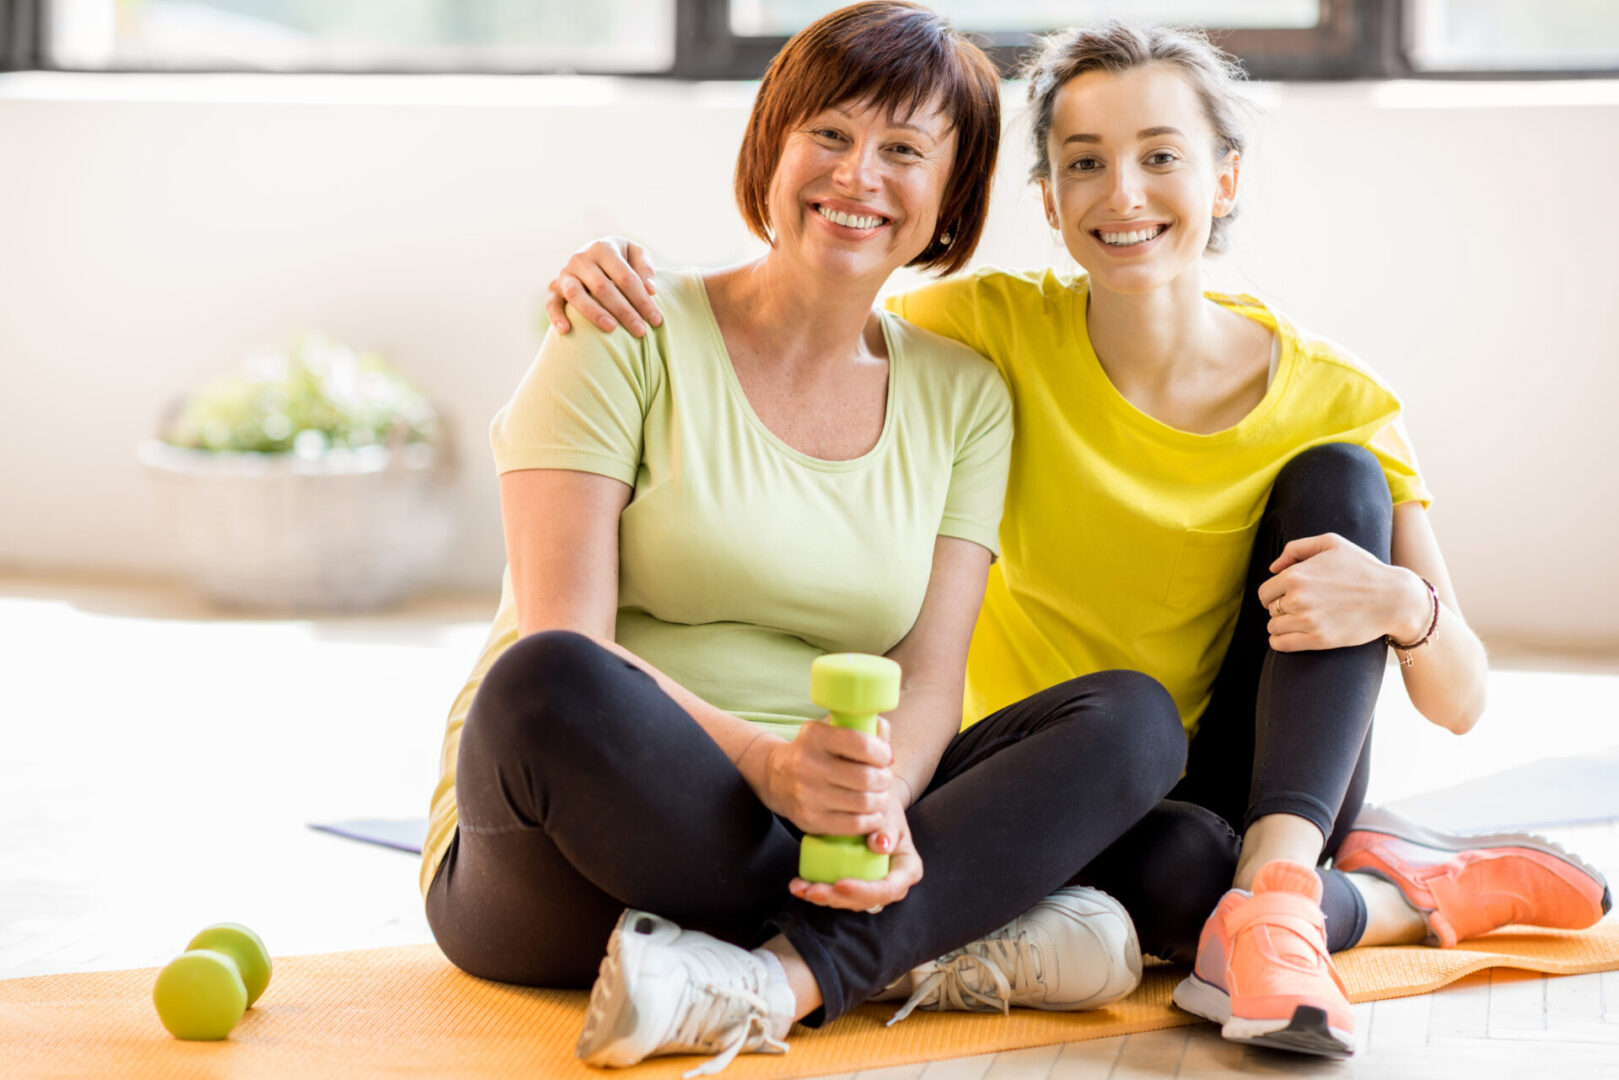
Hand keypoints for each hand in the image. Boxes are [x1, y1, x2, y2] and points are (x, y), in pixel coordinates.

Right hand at [543, 237, 662, 336]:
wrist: (593, 256)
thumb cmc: (621, 259)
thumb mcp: (636, 254)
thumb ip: (645, 267)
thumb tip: (650, 289)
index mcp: (603, 248)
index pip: (625, 276)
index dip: (642, 299)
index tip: (656, 320)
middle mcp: (581, 258)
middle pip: (602, 287)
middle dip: (624, 311)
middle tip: (640, 331)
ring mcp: (565, 273)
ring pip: (576, 294)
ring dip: (594, 313)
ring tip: (612, 329)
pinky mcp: (554, 287)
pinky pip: (551, 302)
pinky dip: (556, 316)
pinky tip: (566, 330)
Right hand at [755, 716, 893, 836]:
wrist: (776, 777)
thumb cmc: (816, 752)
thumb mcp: (832, 730)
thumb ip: (864, 727)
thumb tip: (887, 744)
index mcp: (814, 736)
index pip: (862, 745)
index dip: (882, 753)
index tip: (886, 757)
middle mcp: (806, 765)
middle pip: (866, 777)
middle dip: (884, 779)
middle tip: (884, 779)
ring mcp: (806, 795)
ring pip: (864, 803)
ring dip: (881, 800)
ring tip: (880, 795)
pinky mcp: (809, 820)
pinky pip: (854, 825)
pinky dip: (872, 820)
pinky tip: (873, 813)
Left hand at [788, 788, 922, 911]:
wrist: (875, 807)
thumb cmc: (885, 808)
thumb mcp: (889, 812)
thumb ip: (887, 827)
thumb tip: (882, 845)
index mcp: (907, 870)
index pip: (888, 888)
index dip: (865, 891)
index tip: (840, 884)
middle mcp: (891, 884)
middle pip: (865, 901)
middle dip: (836, 899)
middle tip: (813, 891)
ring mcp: (872, 887)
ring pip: (847, 901)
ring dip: (822, 898)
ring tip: (800, 888)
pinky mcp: (854, 885)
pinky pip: (835, 893)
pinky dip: (815, 890)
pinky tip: (798, 886)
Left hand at [1258, 532, 1431, 651]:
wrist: (1394, 598)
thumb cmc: (1363, 568)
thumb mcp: (1331, 543)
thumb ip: (1296, 548)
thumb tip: (1273, 568)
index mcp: (1296, 575)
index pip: (1265, 591)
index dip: (1274, 594)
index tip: (1286, 596)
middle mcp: (1297, 598)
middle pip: (1270, 609)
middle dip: (1281, 608)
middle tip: (1300, 607)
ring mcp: (1307, 621)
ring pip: (1274, 627)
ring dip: (1282, 625)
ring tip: (1299, 620)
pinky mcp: (1318, 640)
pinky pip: (1281, 644)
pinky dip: (1280, 641)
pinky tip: (1290, 636)